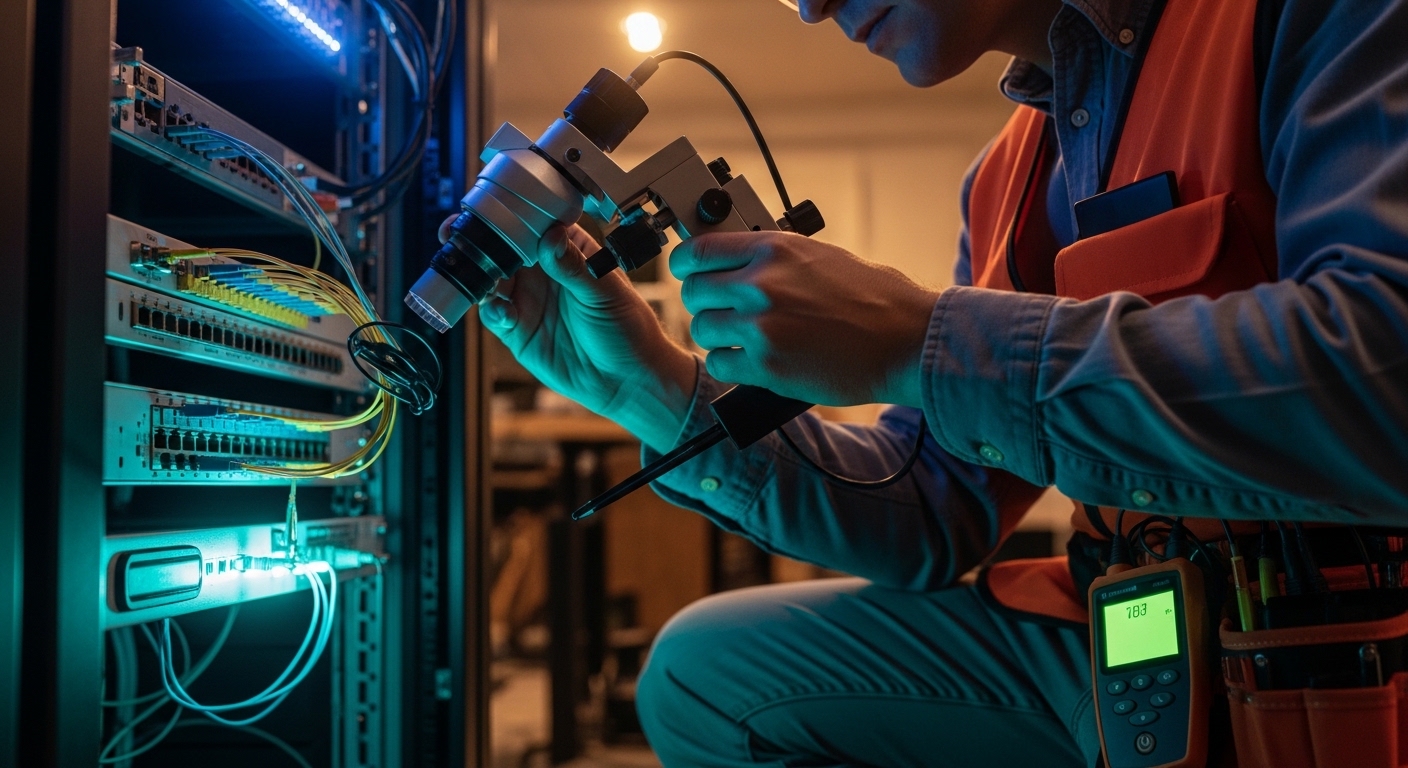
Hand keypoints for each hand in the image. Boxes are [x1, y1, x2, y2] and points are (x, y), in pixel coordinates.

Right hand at [454, 220, 697, 451]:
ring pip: (490, 279)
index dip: (509, 212)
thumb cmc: (626, 328)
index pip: (533, 222)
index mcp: (566, 250)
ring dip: (479, 275)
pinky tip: (502, 312)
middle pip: (501, 247)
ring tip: (484, 279)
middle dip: (478, 240)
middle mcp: (541, 271)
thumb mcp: (606, 292)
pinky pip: (493, 315)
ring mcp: (527, 299)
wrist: (625, 379)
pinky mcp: (517, 330)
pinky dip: (491, 310)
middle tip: (459, 234)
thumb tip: (551, 238)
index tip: (490, 206)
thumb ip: (575, 267)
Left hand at [670, 231, 938, 406]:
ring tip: (745, 338)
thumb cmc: (876, 299)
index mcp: (775, 249)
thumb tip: (733, 259)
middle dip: (704, 302)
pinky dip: (730, 365)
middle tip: (722, 310)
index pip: (700, 249)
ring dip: (718, 335)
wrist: (908, 340)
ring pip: (703, 328)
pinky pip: (719, 363)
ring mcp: (762, 325)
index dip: (685, 263)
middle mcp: (763, 283)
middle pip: (694, 292)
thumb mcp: (819, 256)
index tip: (687, 270)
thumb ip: (773, 257)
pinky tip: (751, 361)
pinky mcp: (767, 365)